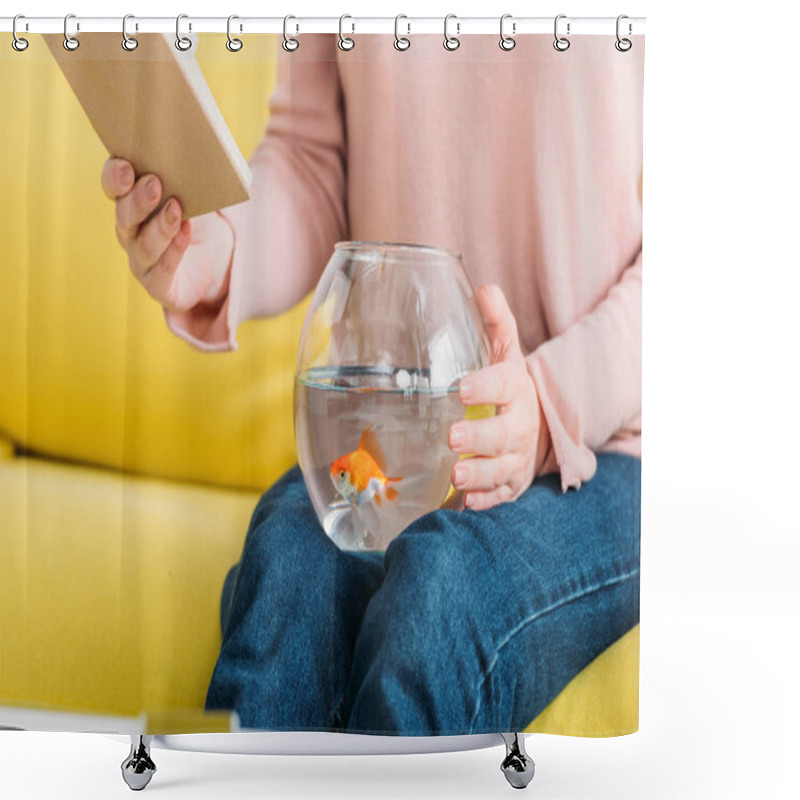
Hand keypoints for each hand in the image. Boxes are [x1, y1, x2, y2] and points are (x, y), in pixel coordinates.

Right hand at [101, 157, 229, 311]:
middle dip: (137, 200)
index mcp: (130, 202)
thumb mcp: (195, 190)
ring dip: (159, 226)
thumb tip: (212, 133)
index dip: (115, 177)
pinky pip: (163, 271)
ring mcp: (142, 261)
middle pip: (125, 216)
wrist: (214, 261)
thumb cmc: (198, 217)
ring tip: (177, 209)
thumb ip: (190, 168)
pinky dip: (174, 252)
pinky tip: (186, 233)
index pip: (113, 186)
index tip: (126, 165)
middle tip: (154, 183)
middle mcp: (130, 232)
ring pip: (144, 244)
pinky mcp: (159, 286)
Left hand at [449, 284, 550, 510]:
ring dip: (479, 475)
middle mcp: (518, 426)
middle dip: (480, 438)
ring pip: (502, 470)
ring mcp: (516, 458)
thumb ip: (497, 323)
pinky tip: (466, 504)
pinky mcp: (511, 484)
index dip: (484, 386)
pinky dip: (485, 501)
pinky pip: (501, 495)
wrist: (539, 426)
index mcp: (514, 390)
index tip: (461, 387)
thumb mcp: (507, 353)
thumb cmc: (510, 388)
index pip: (503, 385)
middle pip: (504, 434)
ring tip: (456, 477)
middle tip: (453, 437)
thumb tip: (484, 286)